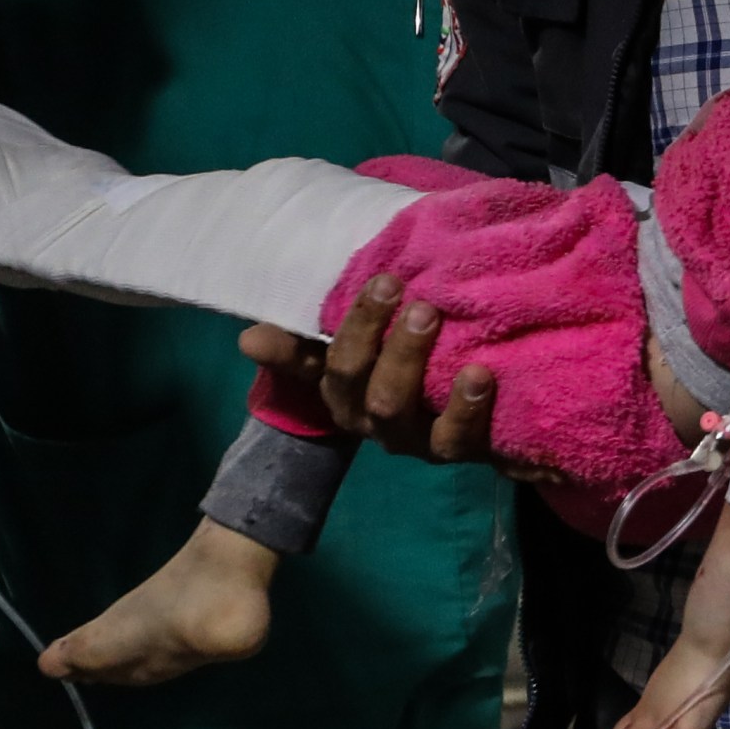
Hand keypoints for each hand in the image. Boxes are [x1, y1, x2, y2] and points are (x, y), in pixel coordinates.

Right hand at [238, 275, 503, 464]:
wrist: (453, 421)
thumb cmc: (391, 366)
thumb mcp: (348, 350)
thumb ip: (302, 343)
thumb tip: (247, 339)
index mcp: (343, 392)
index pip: (336, 362)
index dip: (358, 324)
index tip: (386, 280)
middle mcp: (373, 420)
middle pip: (372, 391)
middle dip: (394, 348)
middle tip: (421, 304)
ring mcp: (413, 439)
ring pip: (405, 417)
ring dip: (419, 370)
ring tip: (441, 326)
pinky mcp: (455, 448)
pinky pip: (458, 438)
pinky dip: (468, 409)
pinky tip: (482, 376)